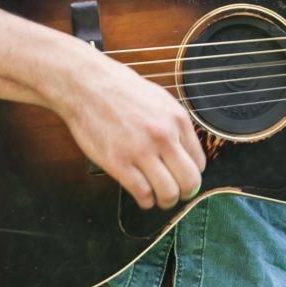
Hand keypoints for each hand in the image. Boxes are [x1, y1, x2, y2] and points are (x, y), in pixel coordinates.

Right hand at [47, 42, 207, 209]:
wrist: (86, 85)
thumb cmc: (119, 90)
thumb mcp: (158, 100)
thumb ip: (173, 125)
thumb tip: (184, 153)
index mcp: (177, 120)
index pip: (199, 162)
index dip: (191, 174)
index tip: (181, 177)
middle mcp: (164, 136)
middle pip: (190, 181)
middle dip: (184, 193)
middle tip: (174, 194)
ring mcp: (141, 150)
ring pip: (168, 193)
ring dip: (165, 201)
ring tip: (157, 197)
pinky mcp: (118, 163)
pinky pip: (142, 193)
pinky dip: (145, 201)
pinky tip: (142, 197)